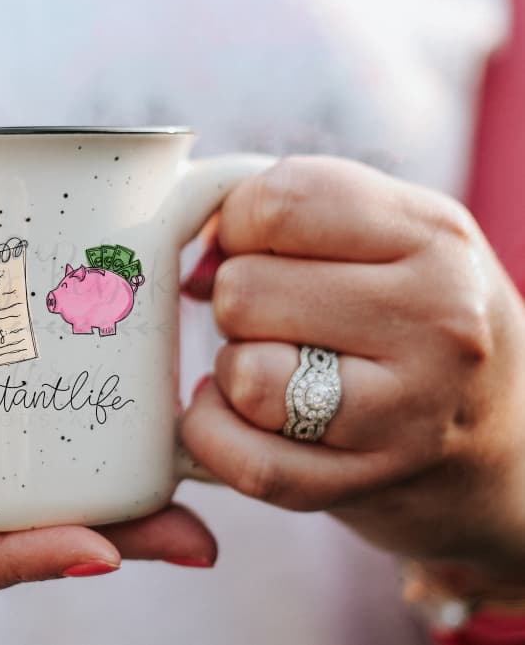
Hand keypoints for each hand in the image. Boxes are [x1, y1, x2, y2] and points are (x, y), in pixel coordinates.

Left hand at [181, 156, 524, 593]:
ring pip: (245, 376)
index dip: (237, 225)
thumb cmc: (414, 319)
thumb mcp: (392, 238)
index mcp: (433, 236)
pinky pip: (247, 461)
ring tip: (269, 367)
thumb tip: (191, 258)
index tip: (255, 248)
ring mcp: (410, 410)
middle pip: (243, 292)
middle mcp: (438, 319)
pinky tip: (238, 417)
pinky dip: (216, 436)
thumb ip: (292, 217)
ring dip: (232, 372)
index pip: (278, 204)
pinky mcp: (370, 481)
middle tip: (274, 320)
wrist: (499, 442)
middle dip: (235, 303)